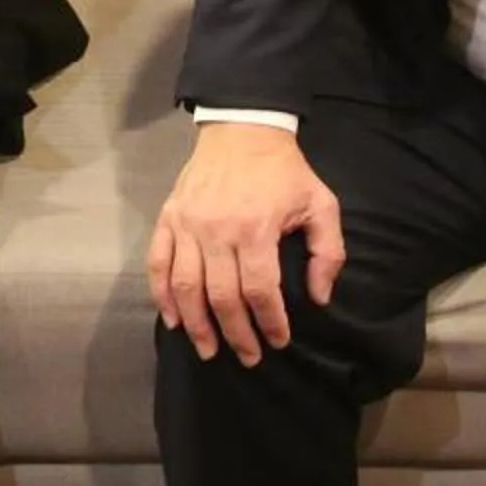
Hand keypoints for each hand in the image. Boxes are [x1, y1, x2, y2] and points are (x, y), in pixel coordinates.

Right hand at [149, 121, 341, 365]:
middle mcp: (216, 231)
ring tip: (208, 350)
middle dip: (235, 333)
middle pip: (221, 296)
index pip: (259, 290)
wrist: (242, 128)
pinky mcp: (169, 218)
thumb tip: (318, 297)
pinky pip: (158, 263)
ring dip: (196, 324)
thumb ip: (327, 253)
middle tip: (248, 357)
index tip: (278, 341)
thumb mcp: (321, 204)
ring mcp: (187, 225)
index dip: (269, 322)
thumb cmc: (284, 171)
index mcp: (255, 229)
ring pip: (186, 287)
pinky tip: (173, 319)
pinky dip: (162, 295)